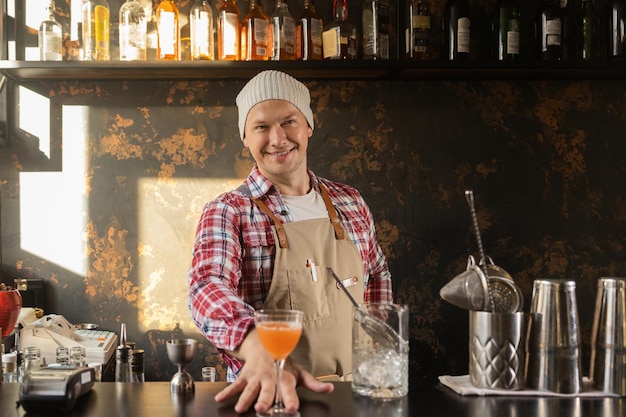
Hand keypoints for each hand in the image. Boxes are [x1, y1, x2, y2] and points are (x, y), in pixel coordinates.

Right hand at [214, 330, 333, 413]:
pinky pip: (235, 385)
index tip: (292, 408)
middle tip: (263, 408)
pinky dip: (227, 392)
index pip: (288, 388)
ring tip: (241, 408)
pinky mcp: (244, 376)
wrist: (264, 345)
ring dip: (245, 398)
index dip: (291, 398)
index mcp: (284, 377)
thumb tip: (329, 388)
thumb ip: (314, 383)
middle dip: (264, 399)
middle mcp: (269, 377)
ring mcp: (255, 377)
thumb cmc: (282, 362)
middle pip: (267, 390)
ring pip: (250, 389)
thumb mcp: (299, 371)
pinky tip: (221, 399)